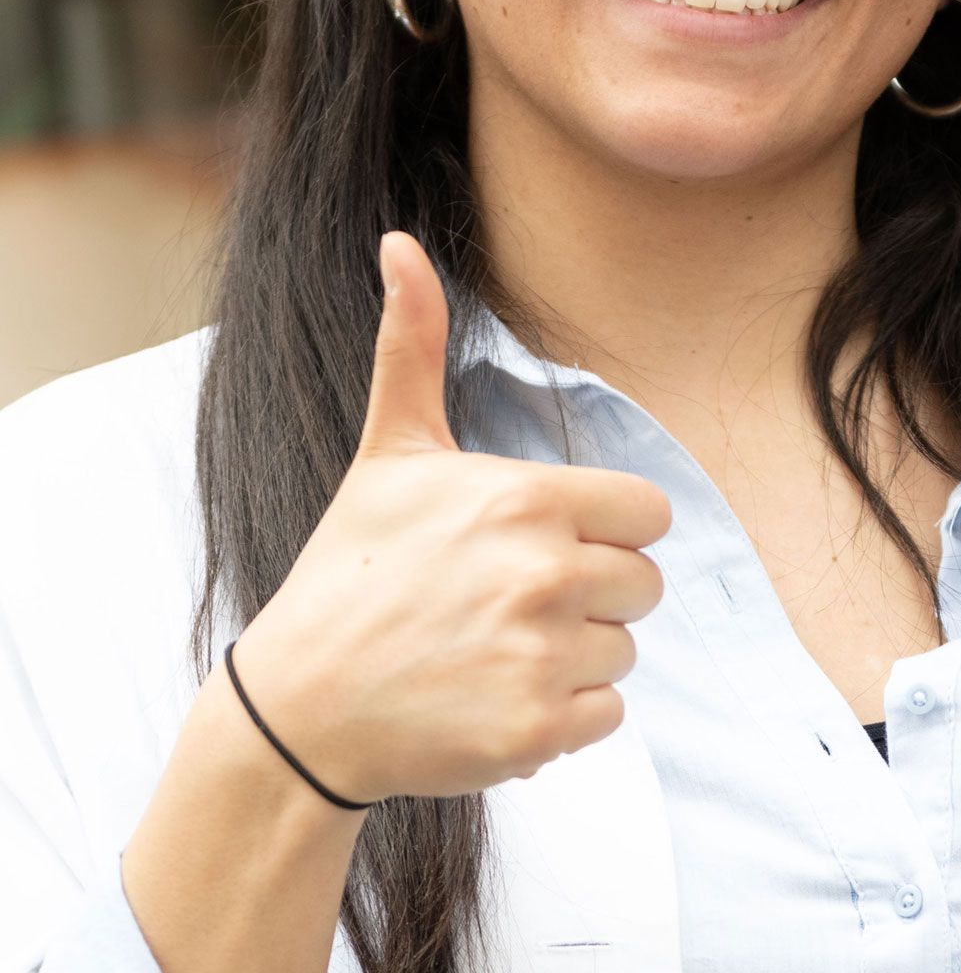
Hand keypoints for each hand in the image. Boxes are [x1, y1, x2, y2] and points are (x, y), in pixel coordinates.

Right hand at [226, 231, 671, 802]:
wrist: (301, 704)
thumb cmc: (352, 569)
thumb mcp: (390, 453)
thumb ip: (412, 346)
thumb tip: (397, 242)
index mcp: (528, 500)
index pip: (647, 514)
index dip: (604, 530)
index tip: (544, 544)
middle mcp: (545, 574)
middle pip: (643, 585)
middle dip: (591, 595)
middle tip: (509, 604)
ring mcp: (543, 656)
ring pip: (623, 653)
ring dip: (574, 658)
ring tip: (494, 651)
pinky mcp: (537, 731)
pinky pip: (606, 718)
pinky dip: (563, 719)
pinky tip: (496, 699)